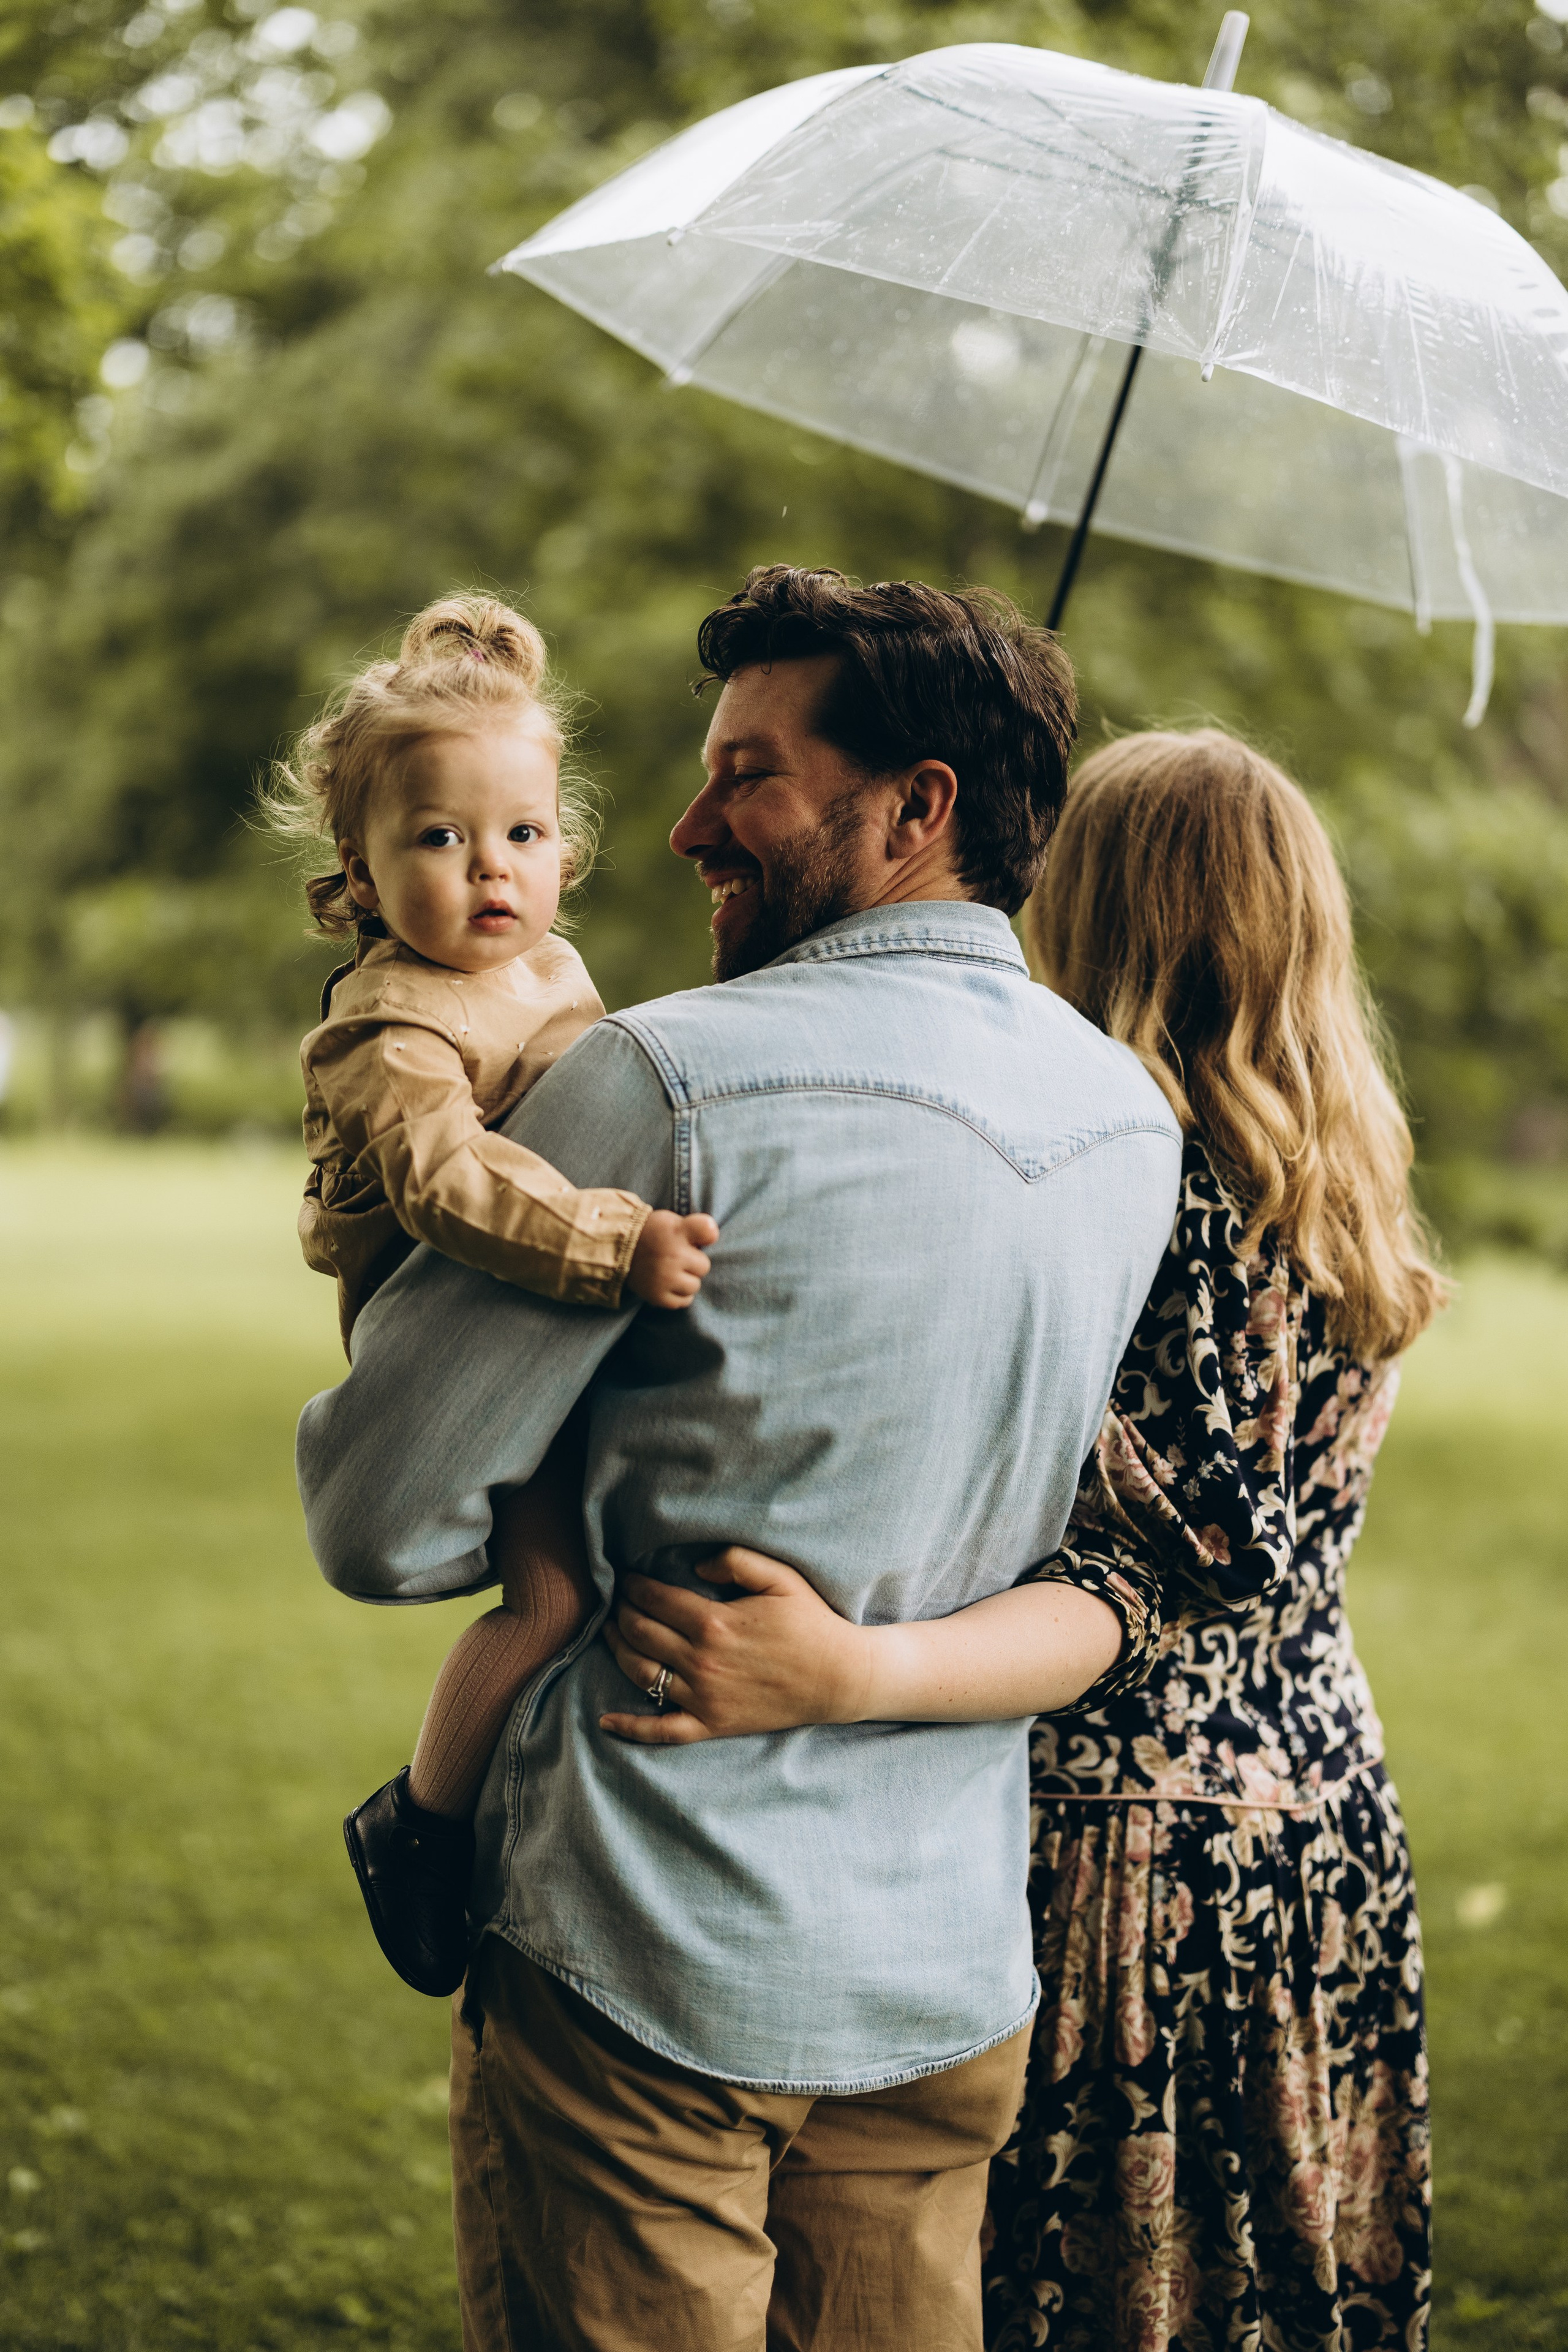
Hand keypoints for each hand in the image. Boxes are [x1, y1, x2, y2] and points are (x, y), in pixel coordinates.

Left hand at [599, 1548, 871, 1745]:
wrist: (838, 1678)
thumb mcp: (780, 1577)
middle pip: (639, 1633)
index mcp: (714, 1622)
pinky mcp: (711, 1724)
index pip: (654, 1600)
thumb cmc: (811, 1623)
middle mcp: (701, 1661)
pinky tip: (606, 1721)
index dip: (633, 1586)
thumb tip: (694, 1564)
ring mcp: (704, 1697)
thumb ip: (736, 1560)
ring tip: (609, 1634)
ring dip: (617, 1651)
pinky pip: (662, 1731)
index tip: (625, 1578)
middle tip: (615, 1601)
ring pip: (641, 1674)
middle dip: (619, 1612)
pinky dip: (630, 1728)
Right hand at [626, 1210, 718, 1309]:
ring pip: (694, 1286)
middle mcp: (672, 1256)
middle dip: (694, 1263)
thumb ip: (697, 1226)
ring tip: (673, 1272)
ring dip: (687, 1280)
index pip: (708, 1231)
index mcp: (676, 1232)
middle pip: (704, 1267)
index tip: (699, 1237)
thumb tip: (714, 1238)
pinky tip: (671, 1284)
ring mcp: (664, 1278)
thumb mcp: (673, 1221)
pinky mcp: (657, 1296)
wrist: (620, 1250)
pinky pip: (682, 1302)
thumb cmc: (653, 1235)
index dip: (707, 1234)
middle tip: (678, 1258)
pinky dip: (679, 1295)